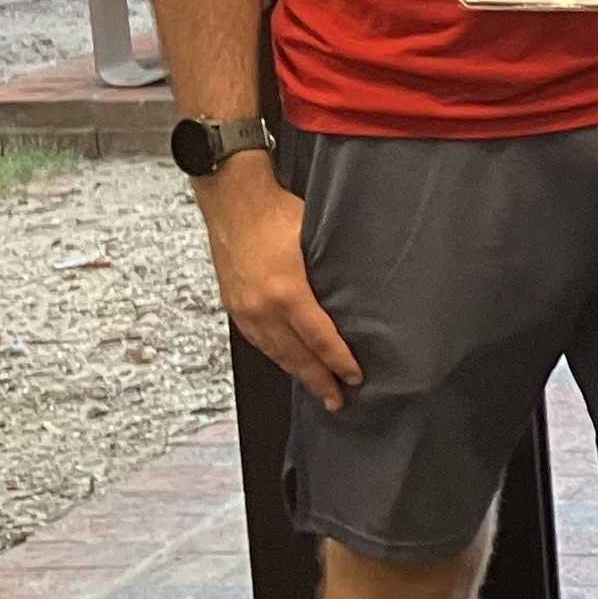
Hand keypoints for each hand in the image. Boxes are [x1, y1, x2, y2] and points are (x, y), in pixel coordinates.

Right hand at [196, 163, 361, 407]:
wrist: (232, 197)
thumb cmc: (276, 211)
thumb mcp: (316, 239)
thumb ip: (336, 269)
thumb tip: (365, 288)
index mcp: (286, 292)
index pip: (319, 339)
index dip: (339, 362)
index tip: (356, 377)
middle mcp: (261, 307)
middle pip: (295, 355)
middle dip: (319, 380)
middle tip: (338, 400)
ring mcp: (244, 308)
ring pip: (275, 352)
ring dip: (297, 373)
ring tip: (318, 389)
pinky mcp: (233, 304)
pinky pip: (257, 341)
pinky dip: (276, 356)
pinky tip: (288, 363)